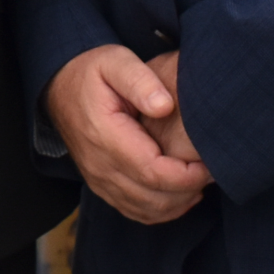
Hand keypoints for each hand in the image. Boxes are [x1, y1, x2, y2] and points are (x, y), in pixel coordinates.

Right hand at [44, 43, 210, 224]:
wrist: (60, 87)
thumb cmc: (92, 72)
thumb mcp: (115, 61)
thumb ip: (140, 80)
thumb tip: (165, 107)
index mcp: (104, 135)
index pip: (152, 172)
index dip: (186, 175)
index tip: (209, 163)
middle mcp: (99, 165)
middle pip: (153, 198)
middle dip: (189, 190)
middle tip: (213, 171)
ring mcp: (98, 180)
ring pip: (146, 210)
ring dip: (179, 203)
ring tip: (200, 181)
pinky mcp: (102, 186)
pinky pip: (135, 211)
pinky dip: (162, 210)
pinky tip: (181, 195)